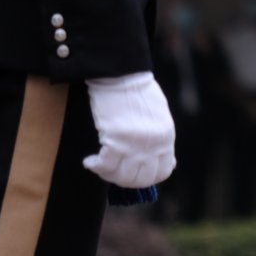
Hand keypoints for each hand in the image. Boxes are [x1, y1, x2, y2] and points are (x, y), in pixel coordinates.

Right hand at [82, 72, 176, 188]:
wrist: (122, 75)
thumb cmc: (138, 92)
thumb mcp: (159, 116)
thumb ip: (160, 138)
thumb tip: (165, 160)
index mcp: (166, 137)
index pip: (162, 172)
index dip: (146, 178)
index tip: (132, 173)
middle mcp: (154, 144)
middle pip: (140, 179)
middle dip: (124, 180)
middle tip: (112, 171)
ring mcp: (135, 143)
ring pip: (121, 176)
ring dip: (107, 174)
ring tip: (100, 165)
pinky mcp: (116, 139)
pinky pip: (104, 166)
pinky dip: (94, 166)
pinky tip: (89, 161)